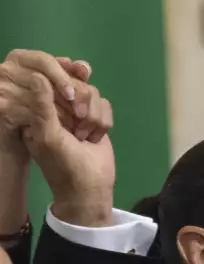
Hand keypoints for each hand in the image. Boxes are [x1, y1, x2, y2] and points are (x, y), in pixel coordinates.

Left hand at [0, 50, 114, 221]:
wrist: (91, 188)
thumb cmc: (64, 165)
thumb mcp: (49, 136)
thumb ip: (43, 106)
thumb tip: (39, 75)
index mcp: (37, 109)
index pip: (49, 80)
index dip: (63, 83)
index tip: (71, 98)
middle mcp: (56, 107)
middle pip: (76, 83)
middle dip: (82, 103)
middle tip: (79, 122)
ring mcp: (76, 112)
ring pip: (94, 93)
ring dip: (94, 116)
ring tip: (86, 135)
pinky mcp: (95, 118)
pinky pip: (106, 105)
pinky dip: (104, 122)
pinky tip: (96, 137)